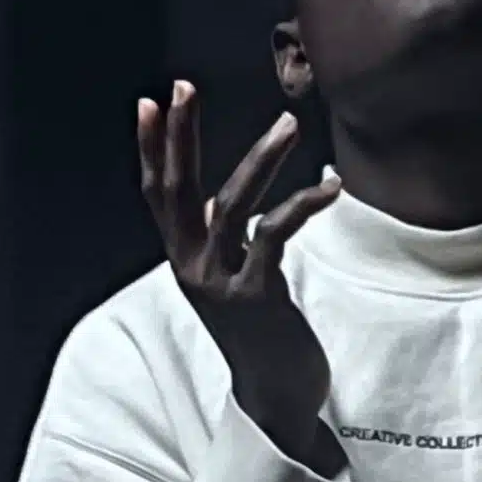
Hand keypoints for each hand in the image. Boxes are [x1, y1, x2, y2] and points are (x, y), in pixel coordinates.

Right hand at [138, 80, 341, 466]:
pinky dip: (303, 203)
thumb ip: (221, 237)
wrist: (278, 394)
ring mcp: (219, 281)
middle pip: (177, 190)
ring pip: (230, 204)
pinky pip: (275, 234)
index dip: (151, 149)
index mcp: (186, 256)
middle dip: (179, 136)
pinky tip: (331, 185)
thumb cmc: (261, 324)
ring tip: (288, 122)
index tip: (150, 103)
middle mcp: (192, 266)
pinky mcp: (255, 295)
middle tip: (183, 88)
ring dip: (261, 159)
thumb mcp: (231, 273)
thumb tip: (218, 196)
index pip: (160, 194)